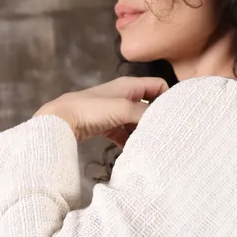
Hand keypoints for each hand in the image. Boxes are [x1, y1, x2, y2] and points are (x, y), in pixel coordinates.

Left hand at [33, 76, 170, 145]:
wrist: (61, 120)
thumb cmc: (90, 109)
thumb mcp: (123, 109)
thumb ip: (145, 113)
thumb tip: (164, 121)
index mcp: (130, 85)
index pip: (159, 86)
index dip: (169, 98)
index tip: (176, 115)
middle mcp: (124, 95)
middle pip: (149, 104)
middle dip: (157, 118)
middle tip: (166, 133)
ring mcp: (115, 111)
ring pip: (137, 121)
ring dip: (143, 131)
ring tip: (152, 144)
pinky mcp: (106, 125)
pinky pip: (124, 133)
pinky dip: (129, 141)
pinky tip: (133, 152)